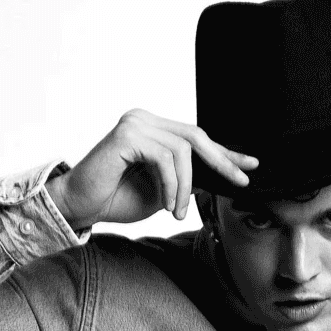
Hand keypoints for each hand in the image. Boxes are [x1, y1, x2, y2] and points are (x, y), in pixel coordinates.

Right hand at [46, 110, 257, 231]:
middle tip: (237, 183)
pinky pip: (165, 158)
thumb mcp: (162, 192)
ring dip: (186, 187)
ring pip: (183, 150)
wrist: (81, 206)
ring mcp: (135, 124)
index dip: (224, 153)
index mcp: (153, 129)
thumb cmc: (116, 199)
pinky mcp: (127, 136)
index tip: (250, 167)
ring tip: (177, 211)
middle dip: (221, 161)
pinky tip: (167, 205)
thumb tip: (216, 179)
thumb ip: (185, 181)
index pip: (196, 138)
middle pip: (196, 136)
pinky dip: (172, 185)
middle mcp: (145, 119)